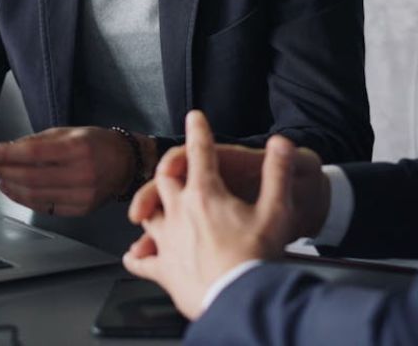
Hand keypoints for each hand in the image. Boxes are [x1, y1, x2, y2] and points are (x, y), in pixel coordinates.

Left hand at [0, 126, 141, 215]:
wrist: (126, 163)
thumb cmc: (97, 144)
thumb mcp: (68, 132)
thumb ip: (37, 141)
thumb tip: (6, 149)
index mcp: (78, 148)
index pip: (33, 154)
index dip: (6, 154)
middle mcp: (82, 173)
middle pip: (30, 177)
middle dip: (3, 171)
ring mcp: (82, 195)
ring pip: (35, 195)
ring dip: (11, 187)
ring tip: (0, 177)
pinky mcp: (81, 209)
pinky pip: (45, 207)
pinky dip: (25, 199)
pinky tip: (15, 190)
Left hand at [121, 111, 298, 319]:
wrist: (243, 300)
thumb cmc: (258, 258)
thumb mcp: (277, 211)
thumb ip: (278, 172)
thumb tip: (282, 143)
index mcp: (206, 194)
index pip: (200, 152)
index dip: (198, 131)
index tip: (195, 117)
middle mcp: (180, 212)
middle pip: (165, 178)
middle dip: (171, 167)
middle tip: (177, 164)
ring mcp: (168, 241)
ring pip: (150, 214)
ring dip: (151, 206)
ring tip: (152, 206)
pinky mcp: (165, 269)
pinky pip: (143, 261)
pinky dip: (139, 257)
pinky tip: (135, 256)